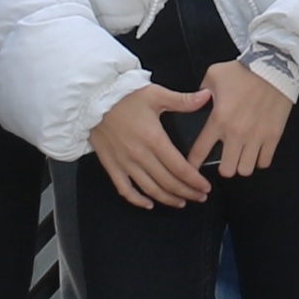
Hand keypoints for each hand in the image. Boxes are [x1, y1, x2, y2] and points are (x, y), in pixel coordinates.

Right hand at [89, 82, 215, 208]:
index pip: (180, 167)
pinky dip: (137, 200)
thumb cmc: (124, 95)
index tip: (204, 187)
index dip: (194, 181)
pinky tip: (149, 204)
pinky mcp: (111, 165)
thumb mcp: (156, 94)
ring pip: (150, 189)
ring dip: (167, 199)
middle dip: (187, 192)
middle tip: (200, 197)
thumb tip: (207, 96)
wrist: (91, 99)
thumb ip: (183, 100)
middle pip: (168, 182)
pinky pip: (125, 189)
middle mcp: (140, 155)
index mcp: (154, 139)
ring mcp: (124, 163)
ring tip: (181, 202)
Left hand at [190, 58, 295, 179]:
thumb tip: (197, 100)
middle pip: (226, 170)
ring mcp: (256, 137)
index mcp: (218, 119)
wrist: (274, 67)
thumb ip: (201, 91)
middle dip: (224, 166)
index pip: (200, 151)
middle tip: (225, 159)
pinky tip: (256, 151)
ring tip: (241, 156)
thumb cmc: (244, 70)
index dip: (193, 164)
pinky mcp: (273, 137)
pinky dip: (259, 160)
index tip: (192, 168)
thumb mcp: (214, 75)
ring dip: (242, 164)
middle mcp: (236, 133)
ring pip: (245, 170)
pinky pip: (264, 162)